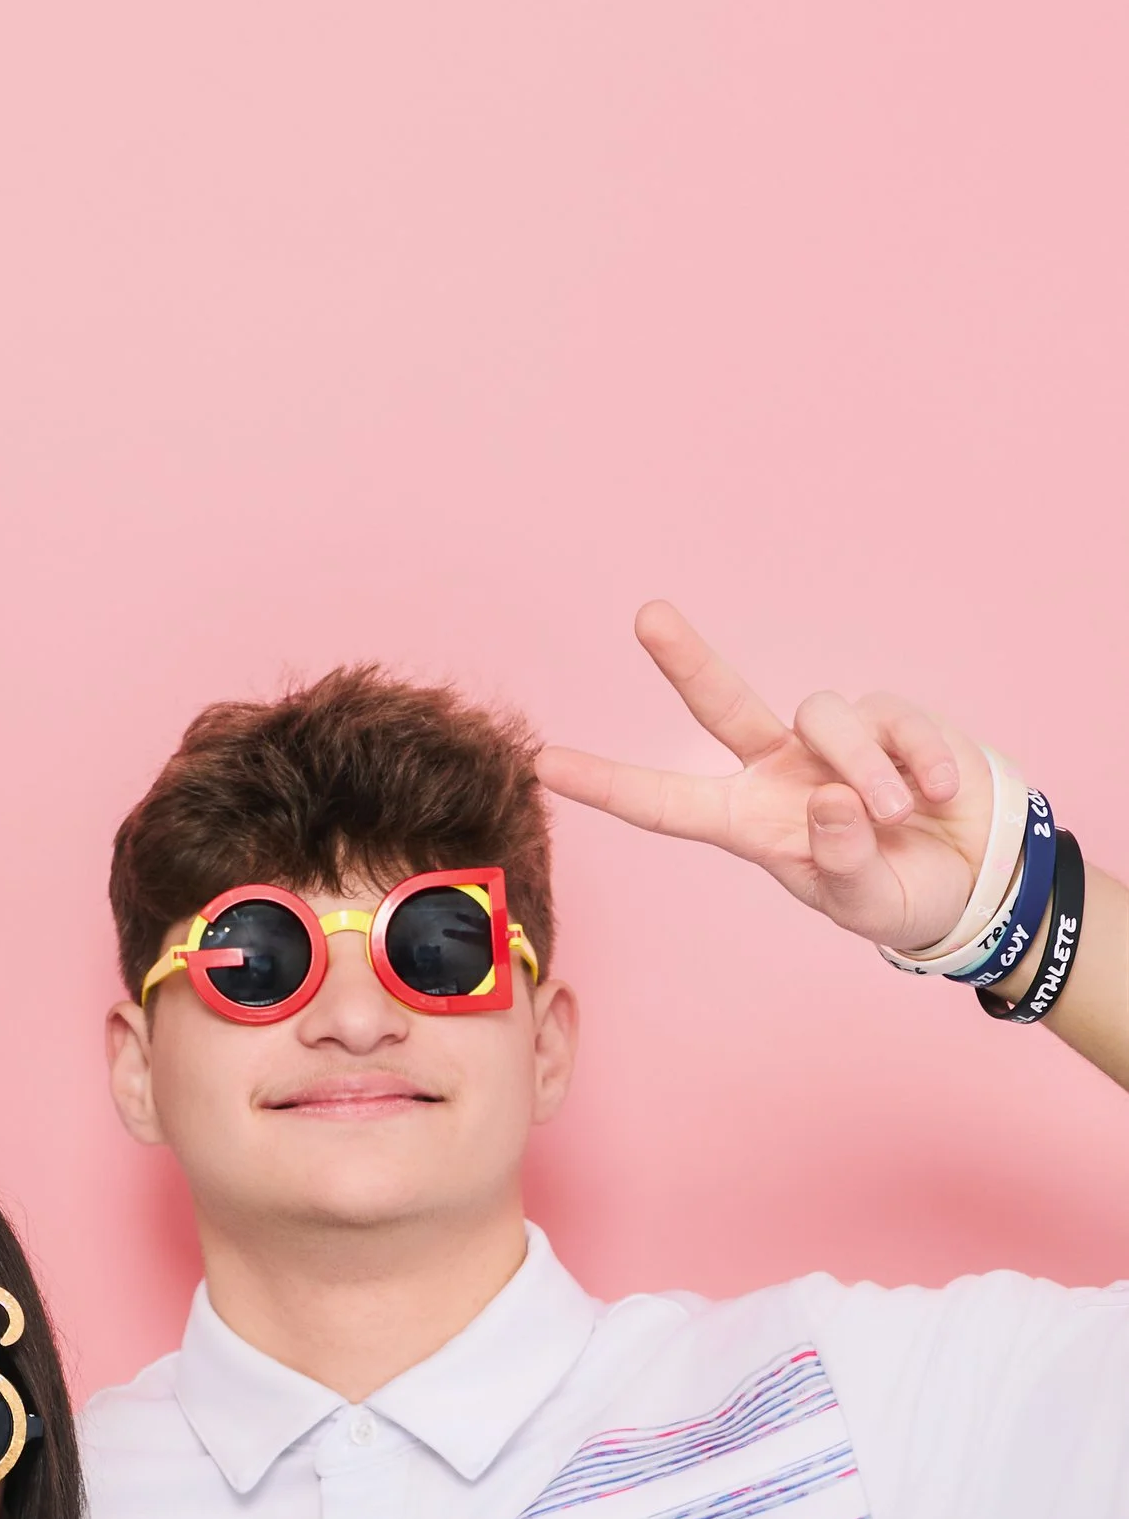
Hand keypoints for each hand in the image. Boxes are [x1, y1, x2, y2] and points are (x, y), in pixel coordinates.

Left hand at [538, 603, 994, 954]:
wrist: (973, 878)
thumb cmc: (897, 892)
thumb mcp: (864, 901)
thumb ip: (841, 861)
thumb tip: (830, 797)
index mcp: (748, 822)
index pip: (665, 804)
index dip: (607, 783)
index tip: (545, 764)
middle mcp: (778, 771)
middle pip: (722, 703)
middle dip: (686, 659)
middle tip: (646, 617)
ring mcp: (831, 740)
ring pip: (824, 717)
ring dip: (863, 769)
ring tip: (895, 815)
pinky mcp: (891, 718)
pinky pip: (893, 721)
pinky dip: (917, 758)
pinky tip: (936, 793)